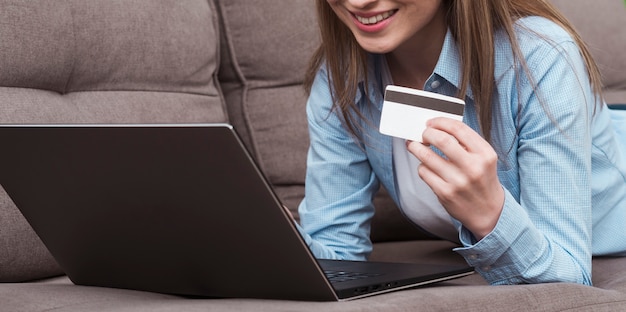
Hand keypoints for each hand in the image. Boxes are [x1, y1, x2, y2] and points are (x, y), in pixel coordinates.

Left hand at [406, 117, 503, 239]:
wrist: (489, 212)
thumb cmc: (482, 180)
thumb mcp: (484, 158)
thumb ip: (466, 142)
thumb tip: (438, 127)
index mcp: (484, 154)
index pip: (458, 129)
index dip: (440, 122)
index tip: (431, 122)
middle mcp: (473, 167)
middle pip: (441, 140)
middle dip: (426, 133)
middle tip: (422, 134)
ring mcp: (458, 181)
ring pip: (427, 156)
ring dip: (416, 147)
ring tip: (413, 145)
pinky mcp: (445, 193)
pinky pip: (424, 172)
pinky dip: (422, 166)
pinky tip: (426, 166)